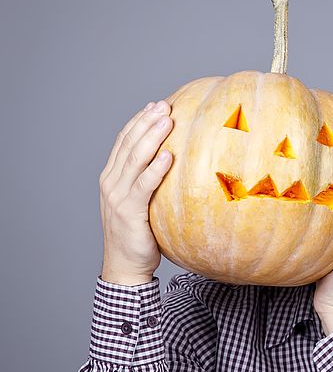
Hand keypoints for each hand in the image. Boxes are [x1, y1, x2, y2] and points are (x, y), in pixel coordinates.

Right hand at [99, 100, 173, 285]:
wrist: (126, 266)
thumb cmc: (141, 235)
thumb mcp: (145, 203)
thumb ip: (154, 183)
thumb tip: (182, 164)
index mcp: (113, 177)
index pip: (124, 141)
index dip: (139, 121)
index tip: (157, 105)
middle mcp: (111, 182)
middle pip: (129, 144)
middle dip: (146, 122)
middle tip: (165, 105)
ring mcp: (117, 196)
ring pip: (134, 159)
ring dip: (151, 137)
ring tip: (167, 120)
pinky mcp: (128, 211)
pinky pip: (143, 186)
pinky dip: (155, 169)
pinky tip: (168, 156)